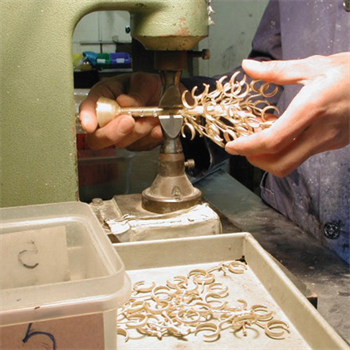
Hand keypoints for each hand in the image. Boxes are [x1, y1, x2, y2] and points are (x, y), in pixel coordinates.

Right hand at [79, 72, 162, 150]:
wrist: (165, 97)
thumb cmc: (147, 87)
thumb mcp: (144, 81)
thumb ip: (137, 91)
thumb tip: (124, 102)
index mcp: (103, 97)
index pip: (88, 108)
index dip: (86, 117)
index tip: (89, 124)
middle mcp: (107, 119)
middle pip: (97, 138)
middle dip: (112, 132)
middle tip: (128, 121)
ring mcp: (121, 134)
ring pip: (122, 142)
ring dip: (139, 131)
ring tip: (152, 116)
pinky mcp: (136, 144)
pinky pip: (141, 146)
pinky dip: (151, 137)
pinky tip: (158, 127)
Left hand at [225, 52, 349, 176]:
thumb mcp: (313, 65)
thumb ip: (276, 71)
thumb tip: (247, 66)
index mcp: (311, 109)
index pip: (272, 141)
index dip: (248, 147)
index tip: (232, 146)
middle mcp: (320, 132)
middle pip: (281, 164)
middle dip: (256, 160)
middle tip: (244, 147)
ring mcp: (329, 142)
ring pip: (292, 163)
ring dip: (269, 157)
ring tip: (259, 139)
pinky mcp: (334, 144)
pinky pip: (303, 155)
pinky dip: (285, 150)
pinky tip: (281, 134)